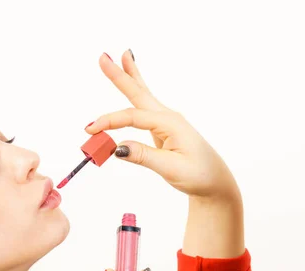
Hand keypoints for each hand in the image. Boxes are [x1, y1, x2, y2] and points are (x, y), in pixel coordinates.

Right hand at [85, 51, 239, 202]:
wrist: (214, 181)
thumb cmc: (198, 174)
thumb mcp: (171, 168)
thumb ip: (143, 156)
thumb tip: (117, 148)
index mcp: (171, 124)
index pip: (133, 117)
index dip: (109, 122)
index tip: (90, 132)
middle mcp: (168, 117)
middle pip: (139, 93)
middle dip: (120, 75)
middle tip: (103, 57)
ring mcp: (166, 121)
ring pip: (143, 95)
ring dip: (130, 76)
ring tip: (123, 56)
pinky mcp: (163, 128)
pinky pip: (143, 108)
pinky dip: (136, 91)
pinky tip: (133, 81)